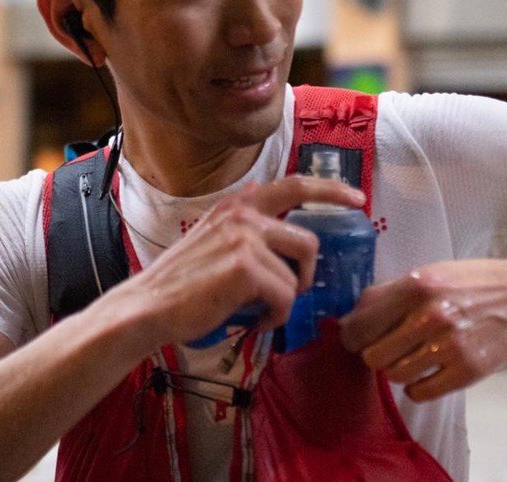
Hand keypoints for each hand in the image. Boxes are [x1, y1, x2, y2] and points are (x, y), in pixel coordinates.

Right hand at [107, 176, 365, 348]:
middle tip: (294, 291)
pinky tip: (252, 321)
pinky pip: (285, 298)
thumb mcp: (211, 234)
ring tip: (261, 310)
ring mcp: (245, 238)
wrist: (149, 306)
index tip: (357, 199)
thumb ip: (242, 220)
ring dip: (285, 300)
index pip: (294, 184)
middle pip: (307, 240)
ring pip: (297, 275)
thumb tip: (269, 198)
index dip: (331, 190)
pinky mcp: (246, 268)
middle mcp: (243, 214)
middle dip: (307, 273)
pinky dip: (274, 317)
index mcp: (237, 204)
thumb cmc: (182, 282)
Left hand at [337, 251, 506, 401]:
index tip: (356, 338)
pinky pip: (420, 392)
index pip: (361, 322)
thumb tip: (353, 318)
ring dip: (399, 370)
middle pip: (372, 354)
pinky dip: (418, 387)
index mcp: (418, 285)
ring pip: (393, 374)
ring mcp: (449, 345)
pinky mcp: (467, 371)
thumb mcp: (434, 273)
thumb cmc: (479, 283)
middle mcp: (429, 315)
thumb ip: (394, 294)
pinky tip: (428, 374)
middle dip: (376, 353)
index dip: (353, 334)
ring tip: (415, 358)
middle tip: (389, 349)